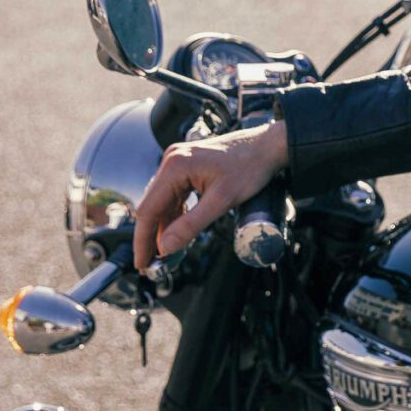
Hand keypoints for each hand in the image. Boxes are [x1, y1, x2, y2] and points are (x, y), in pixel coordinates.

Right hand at [129, 119, 289, 271]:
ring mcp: (178, 163)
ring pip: (162, 202)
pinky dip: (173, 215)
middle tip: (151, 264)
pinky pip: (173, 195)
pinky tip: (176, 231)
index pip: (149, 209)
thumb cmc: (250, 168)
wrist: (268, 146)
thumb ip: (191, 225)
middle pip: (152, 206)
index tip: (143, 262)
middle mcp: (171, 161)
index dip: (143, 239)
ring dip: (162, 227)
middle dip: (151, 236)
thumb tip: (166, 247)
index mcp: (175, 166)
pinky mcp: (186, 167)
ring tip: (163, 254)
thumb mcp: (221, 201)